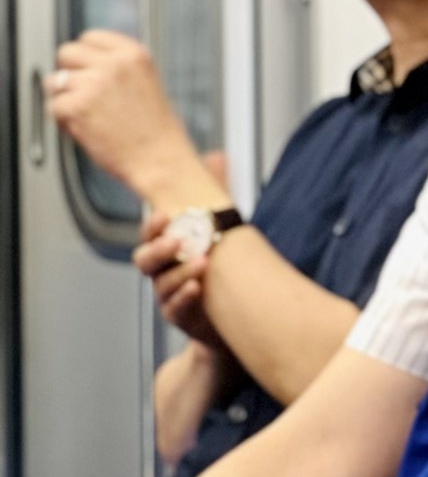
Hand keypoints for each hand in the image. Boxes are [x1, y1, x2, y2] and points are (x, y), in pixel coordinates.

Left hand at [48, 31, 205, 199]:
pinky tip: (86, 128)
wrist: (160, 161)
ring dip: (65, 98)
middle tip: (84, 93)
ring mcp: (93, 84)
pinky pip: (53, 107)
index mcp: (134, 54)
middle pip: (67, 52)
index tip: (89, 69)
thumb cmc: (156, 131)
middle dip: (70, 72)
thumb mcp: (146, 83)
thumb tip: (82, 64)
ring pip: (54, 81)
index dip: (86, 56)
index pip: (91, 37)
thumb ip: (116, 68)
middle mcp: (113, 64)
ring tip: (90, 115)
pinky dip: (64, 120)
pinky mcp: (76, 107)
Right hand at [136, 210, 221, 346]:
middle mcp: (161, 271)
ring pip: (163, 283)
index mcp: (166, 250)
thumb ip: (215, 198)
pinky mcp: (178, 315)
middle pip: (146, 260)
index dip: (152, 226)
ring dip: (181, 271)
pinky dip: (184, 297)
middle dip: (159, 249)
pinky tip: (197, 287)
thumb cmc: (219, 268)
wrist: (232, 311)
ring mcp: (167, 294)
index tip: (162, 215)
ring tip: (202, 261)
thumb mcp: (219, 228)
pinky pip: (175, 307)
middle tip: (177, 240)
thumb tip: (218, 161)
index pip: (150, 235)